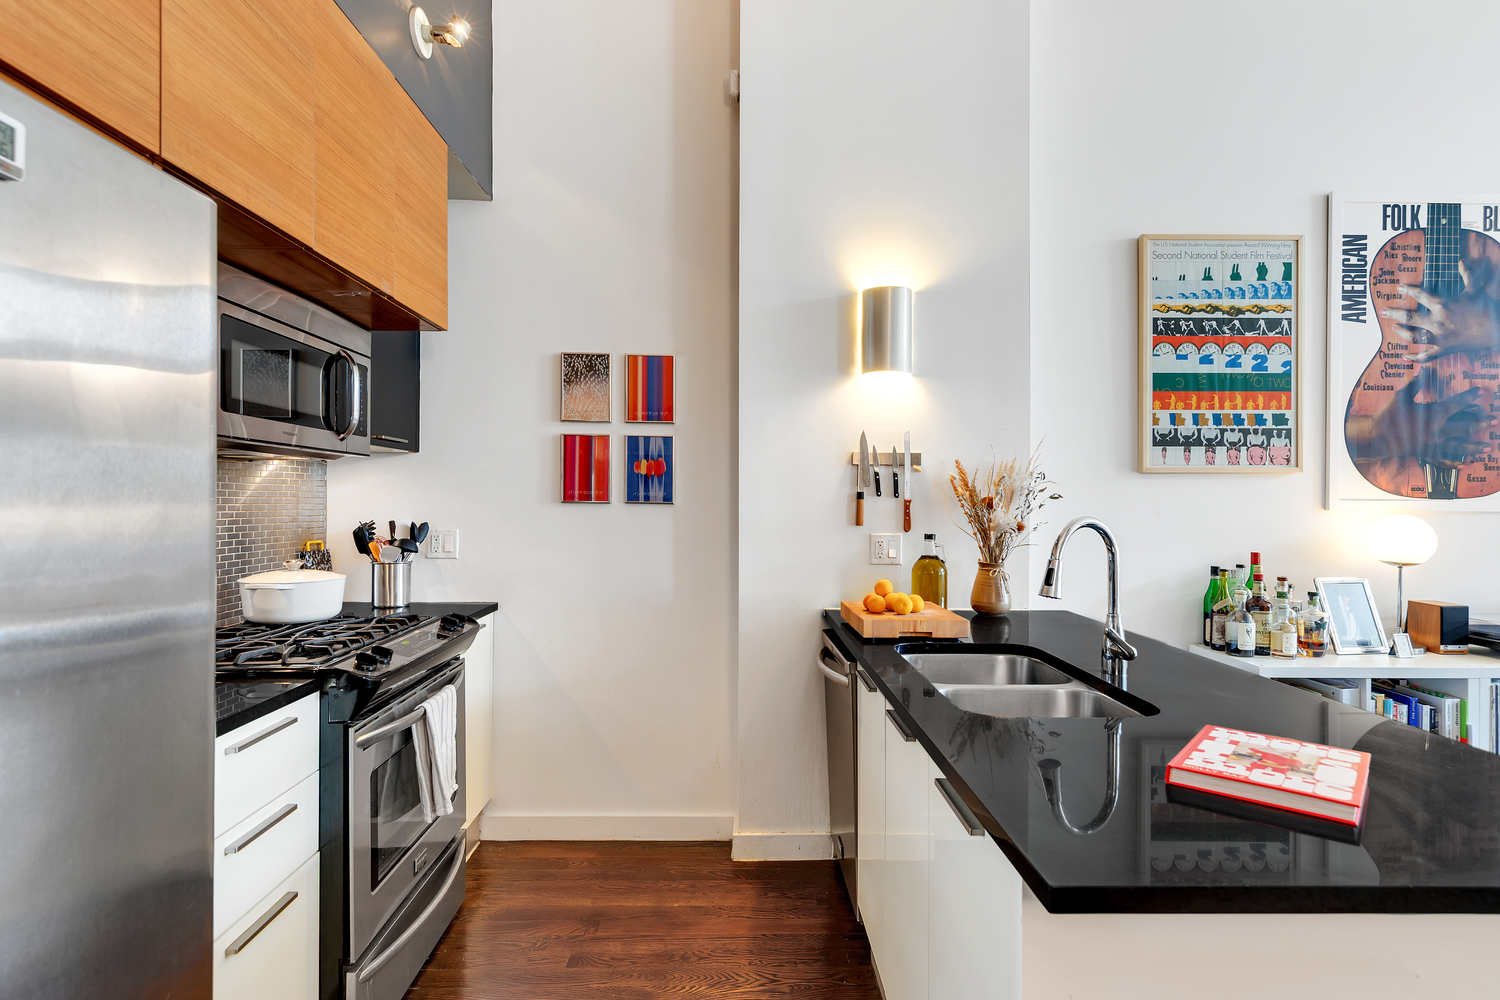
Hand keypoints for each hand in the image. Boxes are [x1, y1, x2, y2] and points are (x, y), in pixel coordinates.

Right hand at [1346, 371, 1492, 467]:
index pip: (1457, 404)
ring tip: (1487, 447)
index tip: (1480, 392)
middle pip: (1465, 428)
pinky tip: (1464, 465)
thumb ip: (1416, 383)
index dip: (1470, 397)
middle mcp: (1437, 431)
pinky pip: (1443, 461)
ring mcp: (1433, 445)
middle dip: (1481, 424)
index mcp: (1433, 415)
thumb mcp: (1402, 396)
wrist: (1376, 436)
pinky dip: (1454, 464)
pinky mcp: (1426, 454)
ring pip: (1459, 447)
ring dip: (1474, 447)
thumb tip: (1426, 369)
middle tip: (1493, 421)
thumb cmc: (1389, 415)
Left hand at [1380, 260, 1499, 361]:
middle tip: (1382, 311)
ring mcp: (1440, 337)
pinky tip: (1405, 356)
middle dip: (1394, 314)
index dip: (1408, 290)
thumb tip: (1463, 261)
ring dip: (1401, 333)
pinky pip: (1426, 356)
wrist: (1497, 329)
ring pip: (1413, 336)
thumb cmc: (1485, 307)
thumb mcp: (1475, 289)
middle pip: (1410, 317)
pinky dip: (1414, 358)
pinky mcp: (1445, 349)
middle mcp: (1438, 321)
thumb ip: (1466, 275)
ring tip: (1393, 328)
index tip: (1398, 287)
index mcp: (1444, 305)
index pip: (1420, 296)